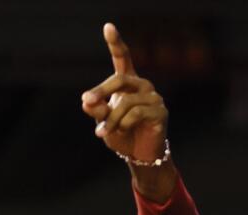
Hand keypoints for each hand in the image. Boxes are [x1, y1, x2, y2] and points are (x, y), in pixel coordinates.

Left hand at [80, 23, 168, 163]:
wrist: (139, 155)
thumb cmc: (121, 134)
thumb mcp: (104, 122)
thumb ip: (97, 110)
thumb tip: (87, 101)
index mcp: (127, 82)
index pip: (122, 58)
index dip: (116, 42)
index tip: (108, 26)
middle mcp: (142, 85)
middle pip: (119, 80)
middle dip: (101, 91)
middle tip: (87, 100)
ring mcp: (153, 97)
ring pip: (125, 102)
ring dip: (111, 119)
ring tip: (103, 132)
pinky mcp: (160, 111)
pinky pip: (136, 114)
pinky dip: (123, 125)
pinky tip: (122, 131)